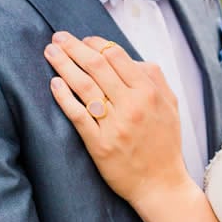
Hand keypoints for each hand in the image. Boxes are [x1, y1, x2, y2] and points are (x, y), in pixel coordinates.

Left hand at [44, 33, 188, 209]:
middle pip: (97, 66)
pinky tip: (54, 84)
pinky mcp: (100, 144)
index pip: (117, 56)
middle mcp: (132, 105)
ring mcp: (115, 125)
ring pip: (84, 86)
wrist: (161, 185)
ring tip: (51, 52)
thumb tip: (129, 58)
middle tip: (58, 37)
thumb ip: (154, 78)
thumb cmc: (164, 143)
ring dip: (64, 65)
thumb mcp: (170, 105)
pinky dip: (64, 96)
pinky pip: (77, 115)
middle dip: (74, 47)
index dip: (95, 43)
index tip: (82, 40)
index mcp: (149, 92)